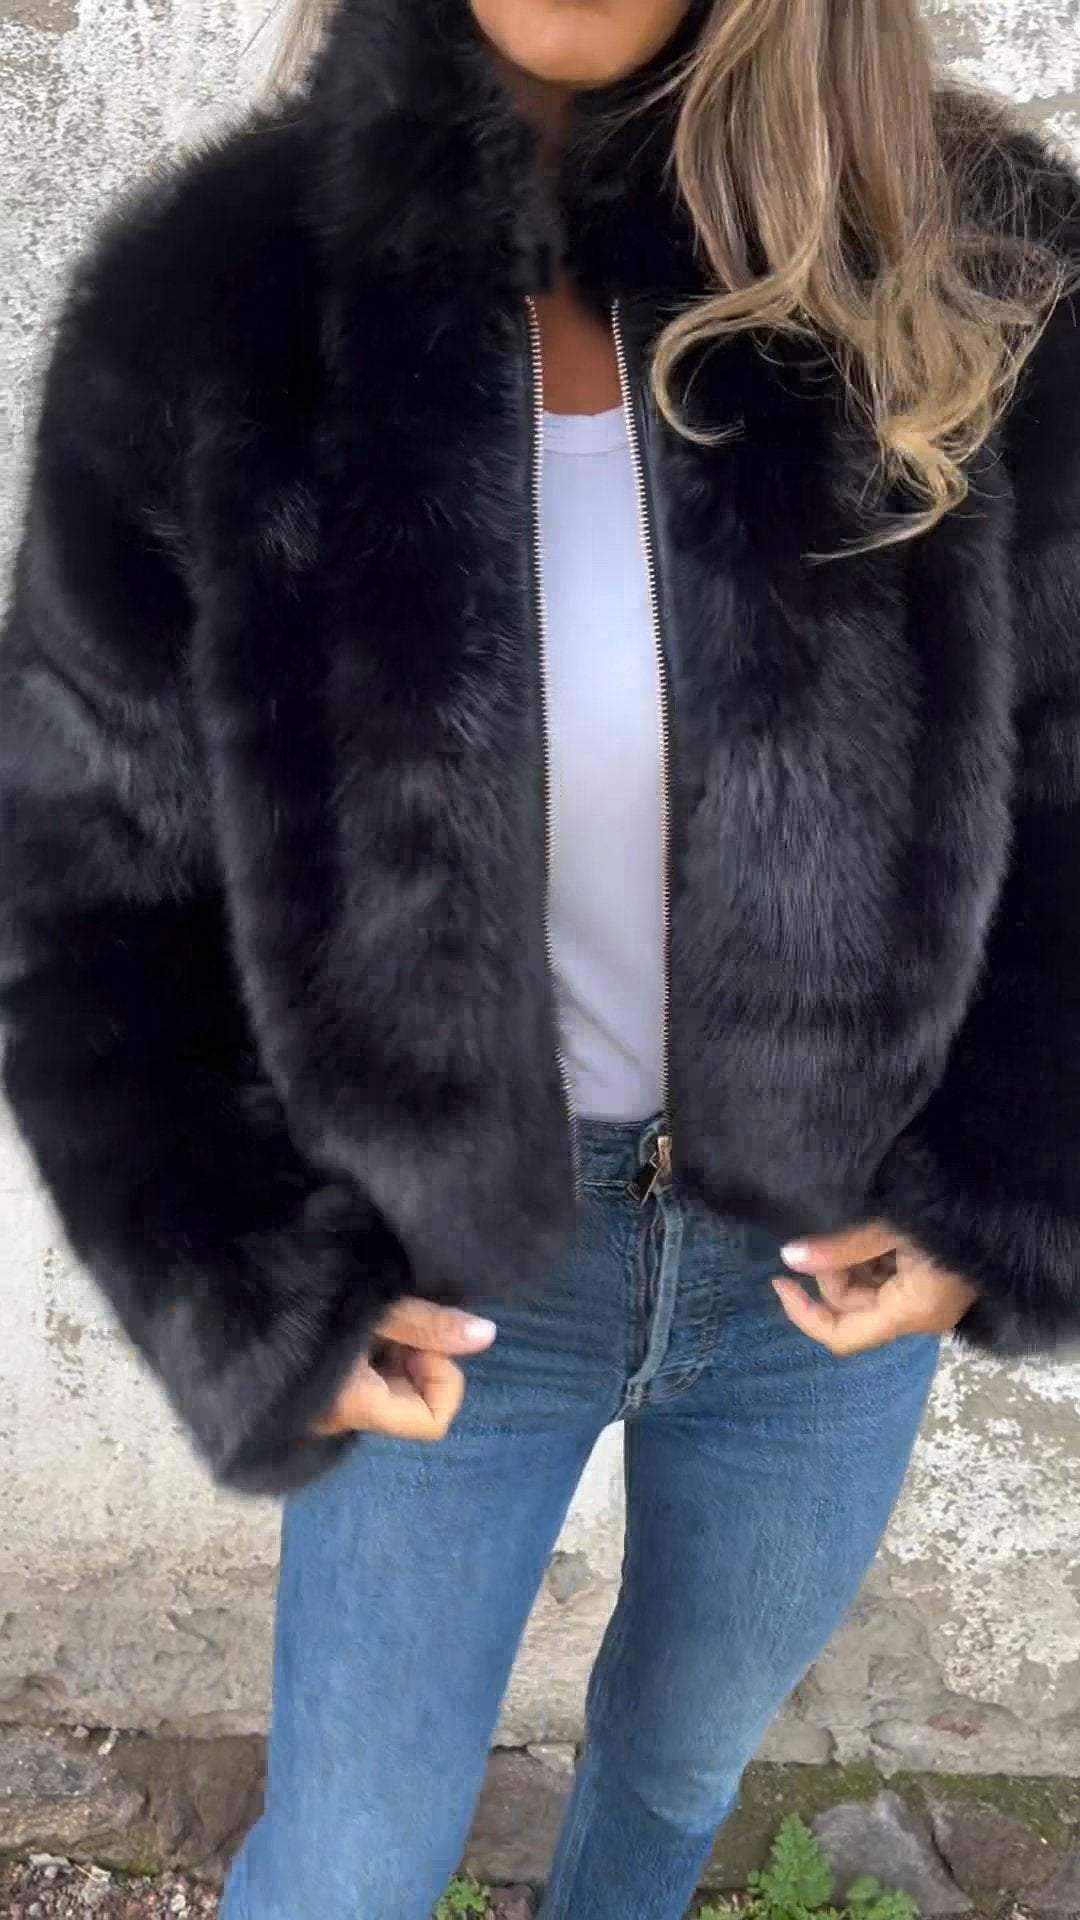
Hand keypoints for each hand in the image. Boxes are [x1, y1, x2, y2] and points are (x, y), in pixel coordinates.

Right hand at [313, 1300, 495, 1441]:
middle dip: (421, 1358)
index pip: (433, 1422)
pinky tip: (357, 1320)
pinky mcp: (319, 1385)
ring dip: (398, 1350)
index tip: (420, 1338)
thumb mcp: (373, 1305)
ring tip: (372, 1314)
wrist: (226, 1289)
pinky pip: (369, 1377)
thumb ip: (429, 1324)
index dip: (442, 1377)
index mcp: (355, 1406)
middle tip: (396, 1316)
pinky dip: (377, 1349)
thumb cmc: (296, 1298)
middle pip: (416, 1402)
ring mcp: (329, 1404)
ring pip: (394, 1387)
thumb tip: (488, 1336)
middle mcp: (342, 1417)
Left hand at [772, 1223, 976, 1354]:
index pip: (841, 1336)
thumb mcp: (891, 1227)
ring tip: (863, 1226)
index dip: (804, 1314)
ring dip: (851, 1263)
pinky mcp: (933, 1285)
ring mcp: (927, 1302)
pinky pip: (888, 1282)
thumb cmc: (951, 1216)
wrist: (1008, 1204)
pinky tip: (878, 1230)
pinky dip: (871, 1259)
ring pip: (867, 1294)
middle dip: (832, 1274)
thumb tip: (790, 1257)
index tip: (778, 1281)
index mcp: (910, 1313)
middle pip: (852, 1310)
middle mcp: (918, 1317)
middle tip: (833, 1233)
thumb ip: (840, 1247)